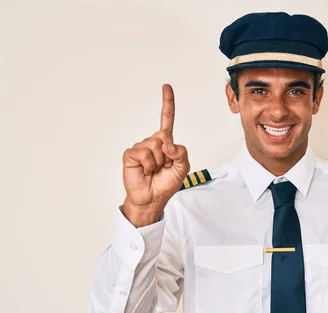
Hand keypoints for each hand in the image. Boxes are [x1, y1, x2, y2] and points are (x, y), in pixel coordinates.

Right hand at [121, 84, 189, 225]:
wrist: (152, 198)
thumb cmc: (166, 183)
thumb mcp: (182, 168)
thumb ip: (181, 153)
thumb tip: (168, 143)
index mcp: (166, 142)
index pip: (166, 119)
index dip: (167, 103)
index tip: (166, 87)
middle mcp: (152, 142)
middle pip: (164, 137)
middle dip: (168, 155)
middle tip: (163, 167)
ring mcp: (141, 147)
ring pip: (155, 145)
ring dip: (158, 162)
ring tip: (153, 170)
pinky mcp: (130, 154)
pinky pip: (143, 153)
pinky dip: (148, 164)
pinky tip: (145, 171)